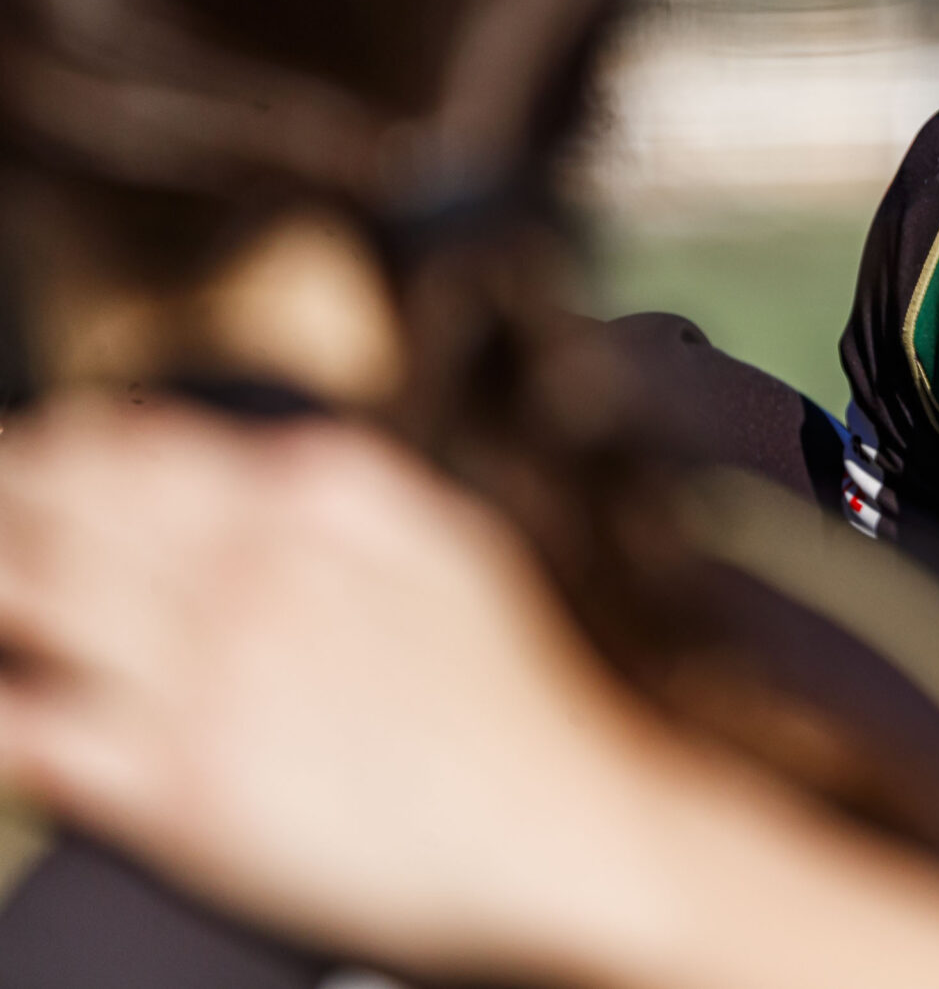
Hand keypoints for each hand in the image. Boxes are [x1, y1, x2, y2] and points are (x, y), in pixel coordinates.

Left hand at [0, 395, 697, 979]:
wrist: (553, 825)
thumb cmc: (515, 702)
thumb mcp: (452, 542)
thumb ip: (351, 487)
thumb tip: (275, 453)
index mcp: (316, 501)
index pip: (152, 445)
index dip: (76, 444)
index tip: (47, 445)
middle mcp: (246, 569)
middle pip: (68, 506)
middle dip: (10, 487)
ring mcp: (201, 672)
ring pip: (23, 592)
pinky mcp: (170, 781)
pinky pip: (20, 729)